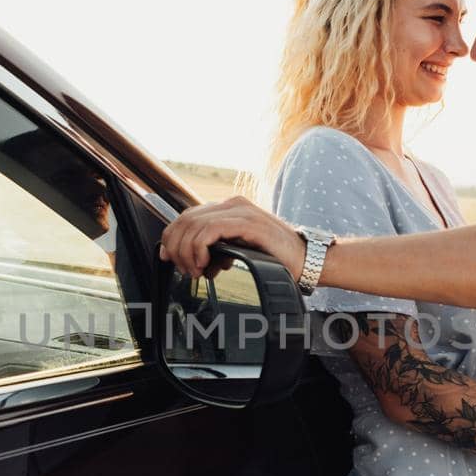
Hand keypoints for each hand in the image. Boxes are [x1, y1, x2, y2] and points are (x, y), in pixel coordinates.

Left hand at [159, 197, 305, 277]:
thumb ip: (215, 249)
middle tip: (184, 269)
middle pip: (185, 220)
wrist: (306, 260)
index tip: (168, 257)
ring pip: (194, 226)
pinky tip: (206, 264)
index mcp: (228, 208)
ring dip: (187, 252)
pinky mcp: (247, 223)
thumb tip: (191, 260)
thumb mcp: (238, 250)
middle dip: (176, 247)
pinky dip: (200, 249)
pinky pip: (210, 231)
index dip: (171, 237)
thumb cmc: (275, 258)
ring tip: (196, 271)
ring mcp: (240, 211)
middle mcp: (232, 204)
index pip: (187, 216)